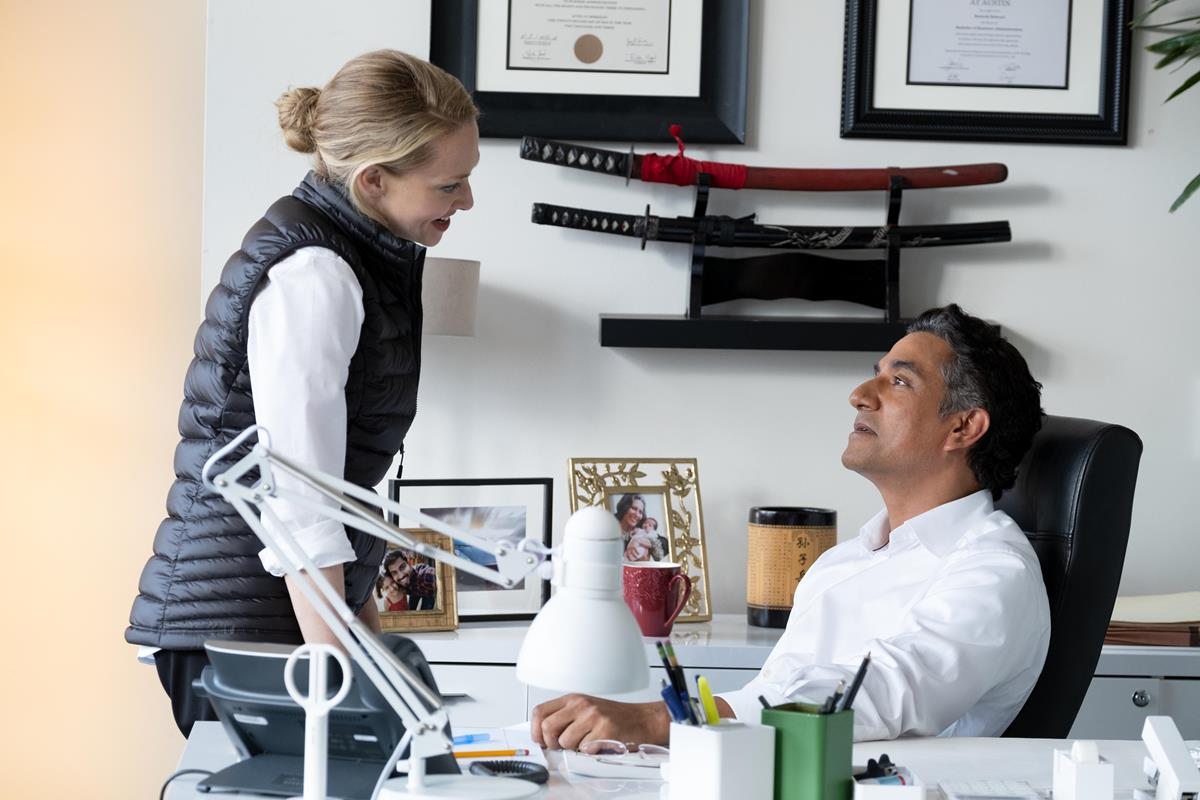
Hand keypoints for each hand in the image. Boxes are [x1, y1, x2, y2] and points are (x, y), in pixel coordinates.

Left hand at [530, 694, 670, 750]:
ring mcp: (593, 716)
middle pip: (547, 728)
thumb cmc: (614, 717)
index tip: (541, 740)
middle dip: (552, 743)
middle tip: (563, 746)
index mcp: (573, 699)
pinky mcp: (604, 730)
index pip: (540, 712)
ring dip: (574, 748)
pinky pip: (584, 749)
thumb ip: (565, 718)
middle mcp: (581, 704)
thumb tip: (542, 736)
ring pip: (565, 742)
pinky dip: (590, 752)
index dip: (535, 730)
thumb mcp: (585, 710)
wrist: (642, 720)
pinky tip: (599, 744)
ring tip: (587, 743)